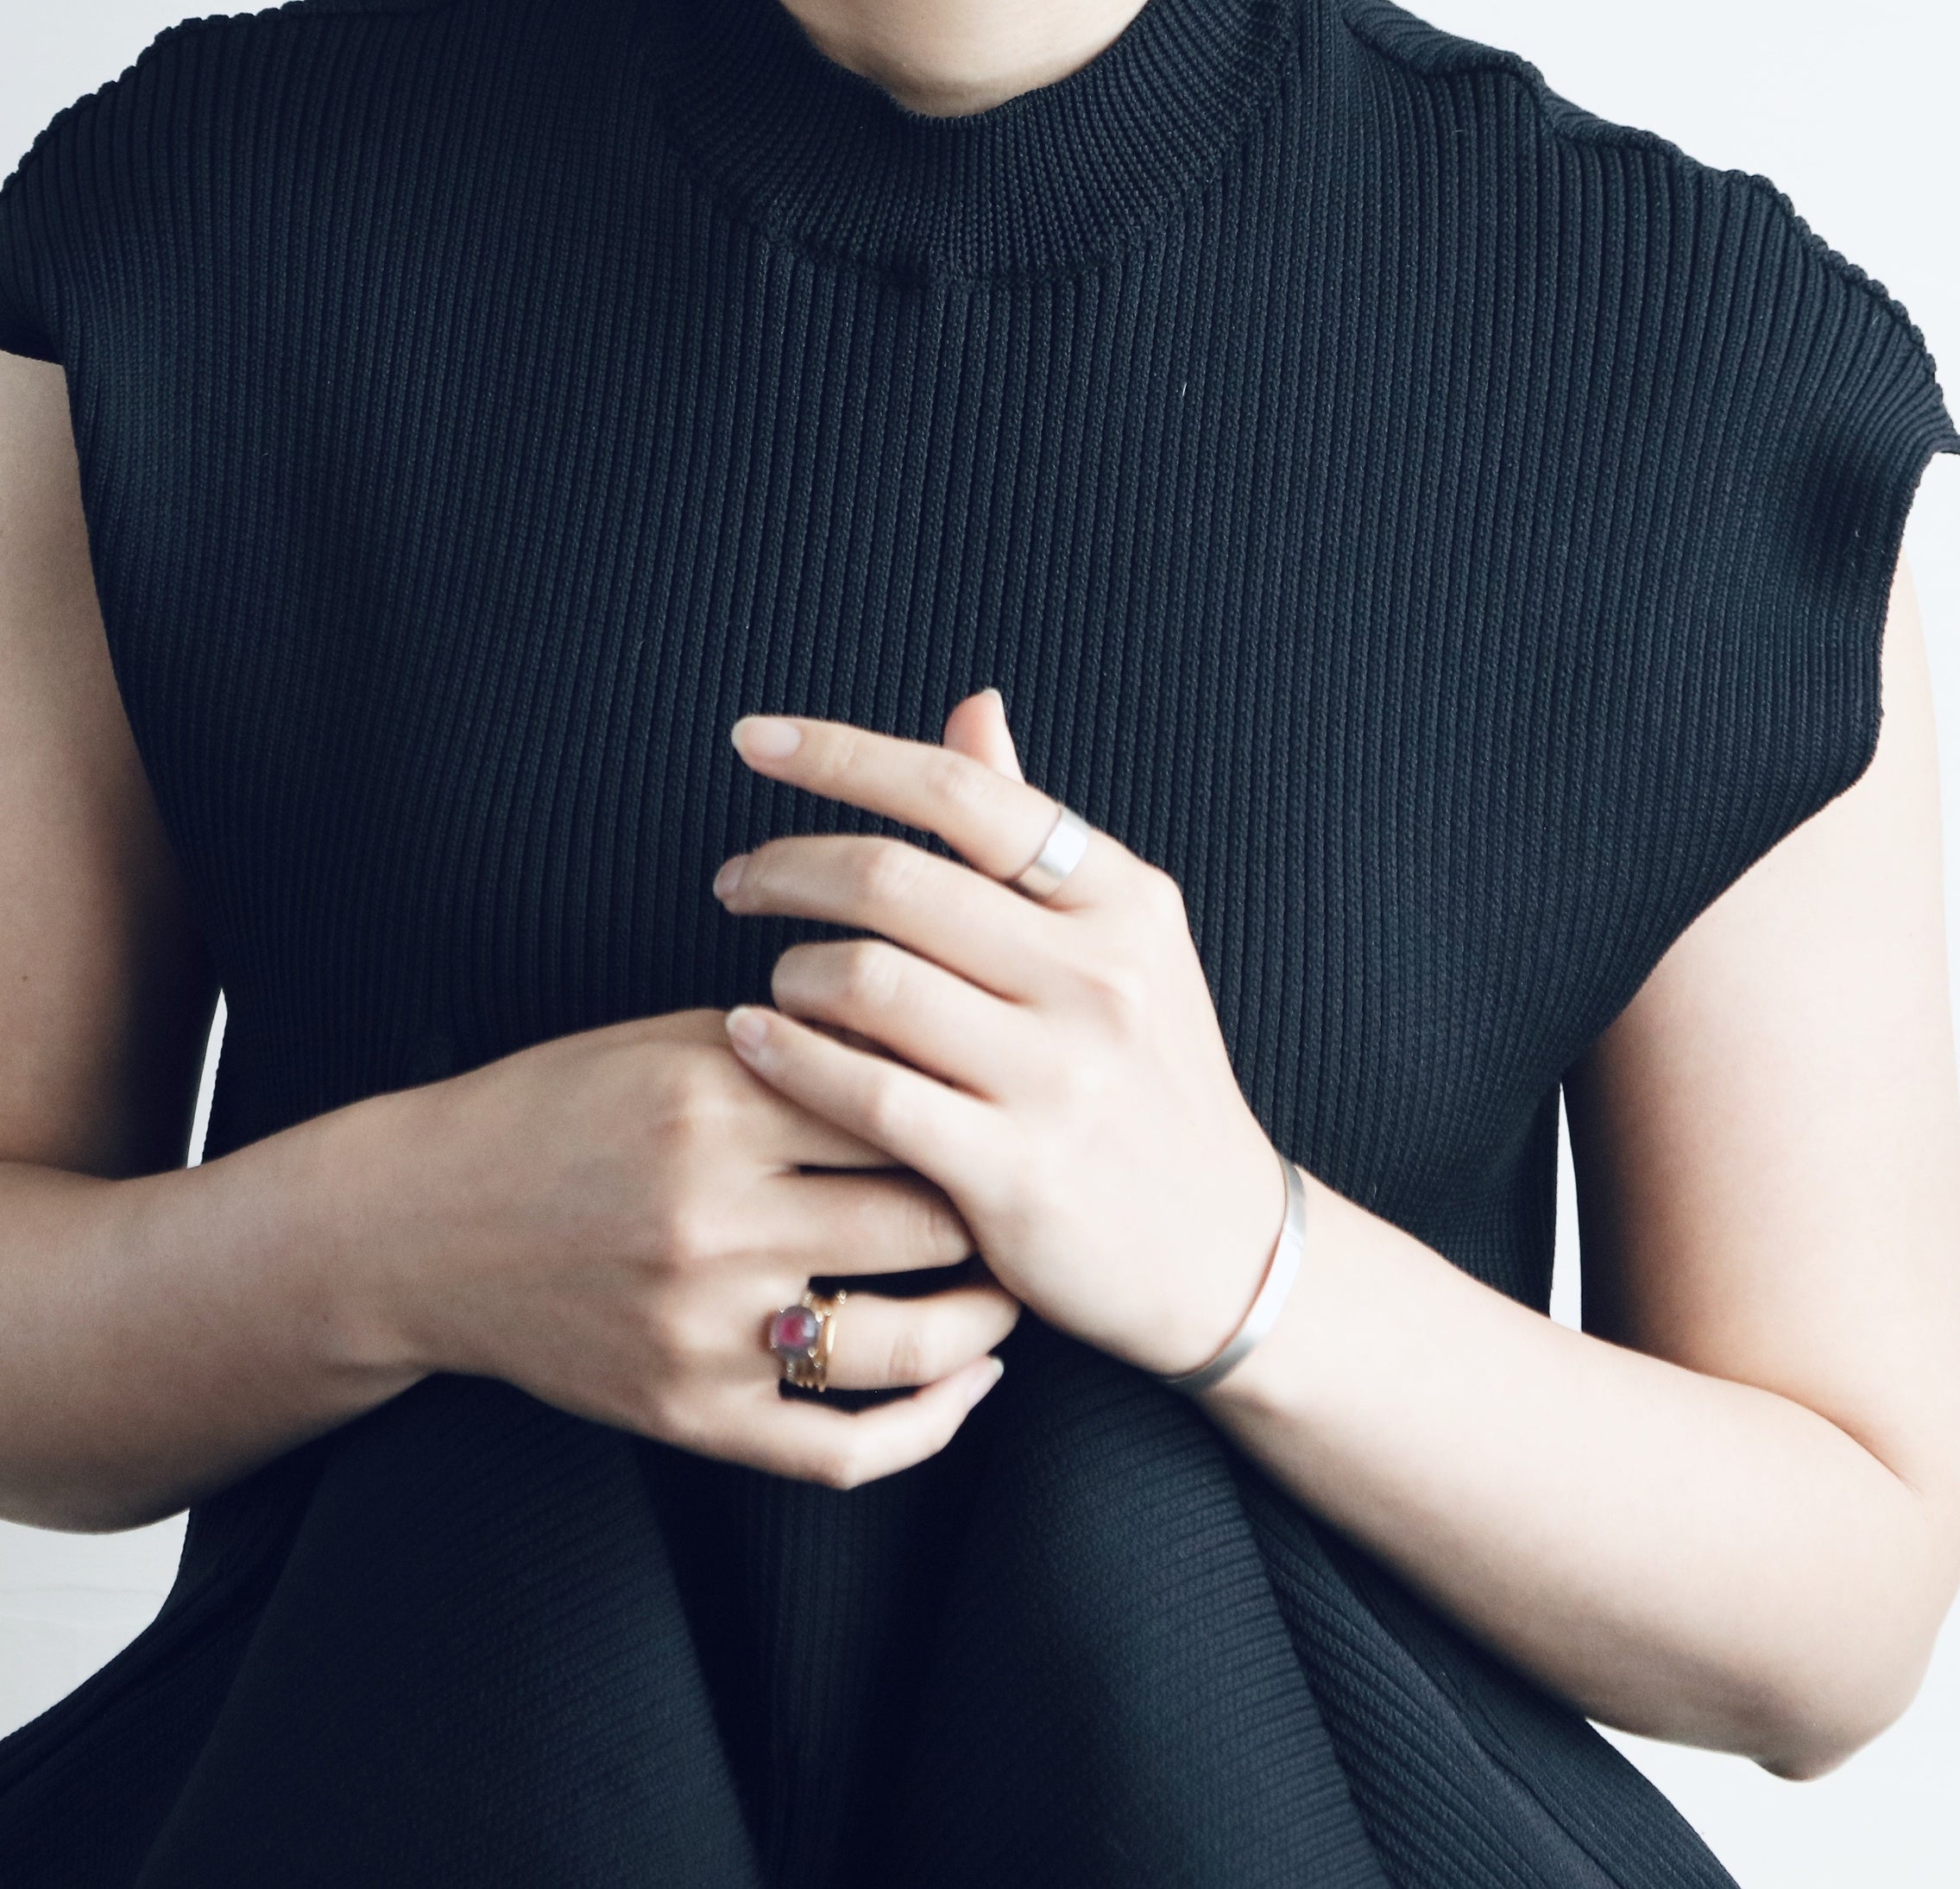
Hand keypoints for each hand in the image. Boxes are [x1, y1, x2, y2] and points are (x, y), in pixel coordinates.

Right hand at [383, 1008, 1018, 1486]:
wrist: (423, 1226)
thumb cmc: (553, 1111)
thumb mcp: (662, 1043)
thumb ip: (790, 1044)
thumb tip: (929, 1042)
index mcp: (715, 1099)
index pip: (901, 1100)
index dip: (974, 1101)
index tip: (1013, 1101)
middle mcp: (715, 1214)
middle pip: (923, 1217)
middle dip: (995, 1206)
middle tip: (1036, 1197)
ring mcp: (702, 1326)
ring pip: (903, 1340)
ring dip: (983, 1321)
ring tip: (1012, 1292)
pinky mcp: (686, 1412)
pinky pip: (837, 1447)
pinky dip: (925, 1428)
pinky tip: (966, 1386)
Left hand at [713, 694, 1288, 1382]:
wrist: (1225, 1252)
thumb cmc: (1148, 1080)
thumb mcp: (1123, 943)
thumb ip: (1032, 836)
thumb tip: (972, 707)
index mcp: (1121, 899)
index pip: (964, 793)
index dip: (846, 754)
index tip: (755, 739)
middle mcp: (1099, 974)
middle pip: (897, 880)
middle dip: (788, 867)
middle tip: (733, 881)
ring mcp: (1060, 1074)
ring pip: (871, 980)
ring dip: (792, 972)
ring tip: (773, 984)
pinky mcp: (1017, 1171)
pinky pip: (868, 1090)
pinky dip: (790, 1057)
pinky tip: (754, 1043)